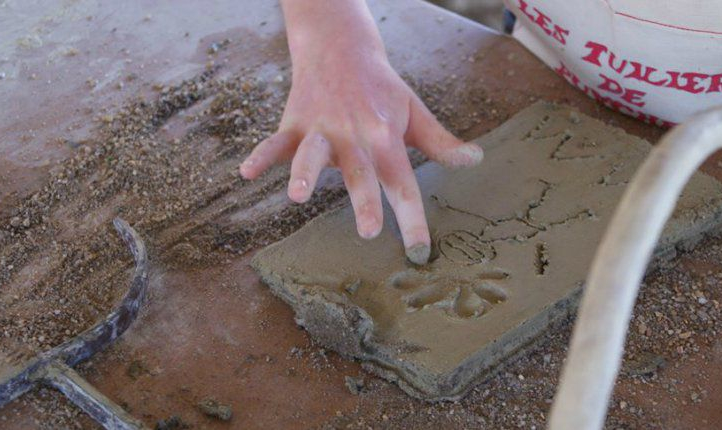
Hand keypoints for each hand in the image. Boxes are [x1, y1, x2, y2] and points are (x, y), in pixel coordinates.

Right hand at [240, 0, 482, 264]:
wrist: (341, 48)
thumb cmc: (381, 89)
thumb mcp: (414, 112)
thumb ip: (441, 143)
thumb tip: (475, 160)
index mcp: (385, 139)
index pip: (403, 183)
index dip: (413, 218)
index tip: (419, 250)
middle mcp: (354, 137)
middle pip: (360, 173)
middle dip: (364, 200)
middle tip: (369, 230)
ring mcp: (322, 129)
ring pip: (312, 154)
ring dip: (305, 173)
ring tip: (297, 196)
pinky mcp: (296, 122)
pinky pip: (276, 141)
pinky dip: (261, 155)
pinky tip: (246, 172)